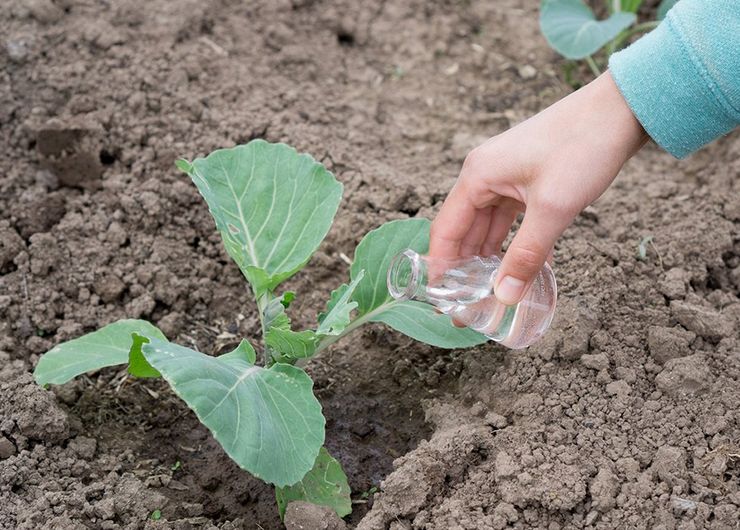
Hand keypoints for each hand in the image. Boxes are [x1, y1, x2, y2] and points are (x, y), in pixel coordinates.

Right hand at [430, 71, 647, 305]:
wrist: (621, 109)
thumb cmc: (582, 147)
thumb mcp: (552, 208)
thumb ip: (526, 255)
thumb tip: (504, 297)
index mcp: (477, 176)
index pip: (445, 230)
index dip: (442, 268)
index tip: (445, 302)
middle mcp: (484, 176)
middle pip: (465, 231)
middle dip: (466, 269)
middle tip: (469, 307)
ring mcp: (506, 177)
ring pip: (489, 228)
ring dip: (491, 259)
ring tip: (492, 295)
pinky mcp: (527, 180)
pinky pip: (512, 220)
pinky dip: (515, 245)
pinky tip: (524, 271)